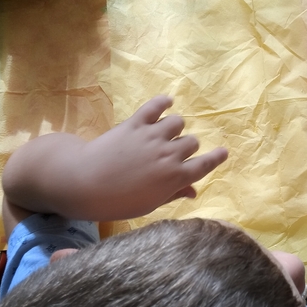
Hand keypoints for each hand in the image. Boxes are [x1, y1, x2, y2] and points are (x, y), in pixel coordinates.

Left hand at [79, 95, 227, 218]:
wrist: (84, 184)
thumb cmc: (116, 202)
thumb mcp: (149, 205)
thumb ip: (173, 194)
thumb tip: (192, 191)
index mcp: (175, 178)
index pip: (204, 165)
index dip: (216, 158)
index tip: (223, 152)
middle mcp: (169, 154)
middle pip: (192, 142)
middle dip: (187, 147)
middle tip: (175, 152)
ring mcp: (153, 136)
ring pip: (177, 122)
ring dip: (174, 127)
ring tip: (165, 132)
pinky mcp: (136, 123)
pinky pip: (155, 106)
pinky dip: (163, 102)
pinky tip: (166, 102)